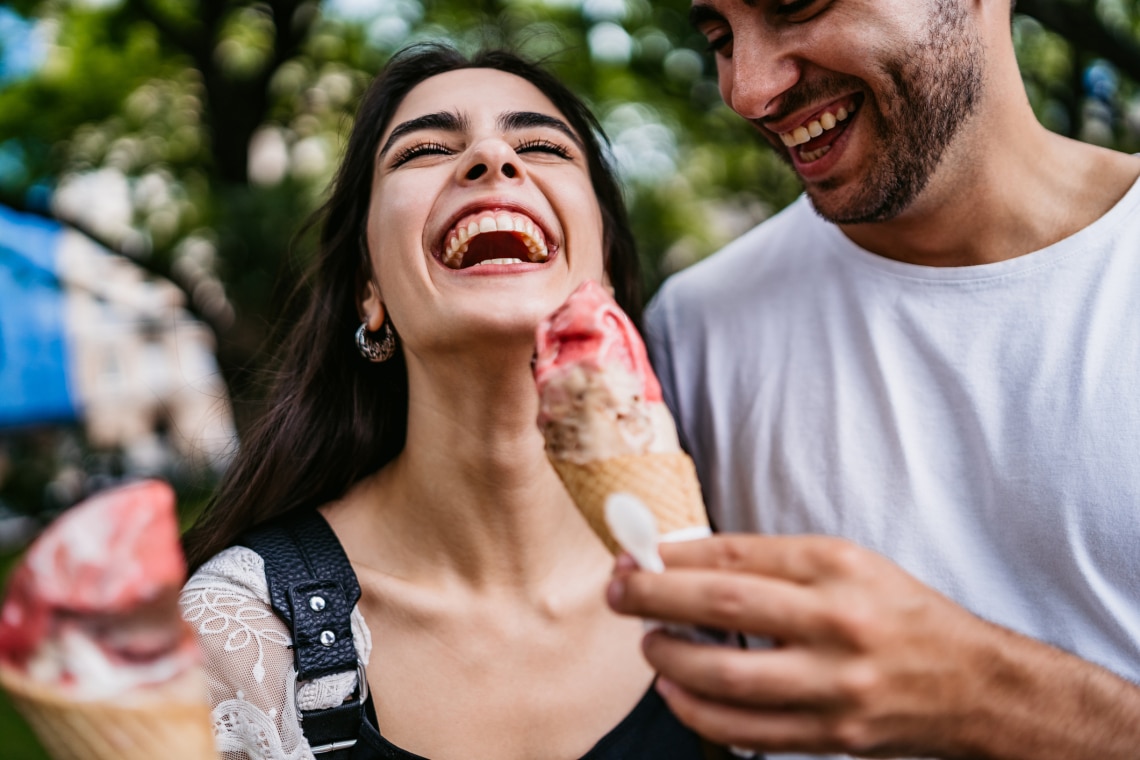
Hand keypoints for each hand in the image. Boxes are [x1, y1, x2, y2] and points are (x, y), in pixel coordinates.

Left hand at [606, 534, 1139, 758]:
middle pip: (724, 605)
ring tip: (650, 645)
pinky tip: (677, 693)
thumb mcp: (848, 565)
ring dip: (672, 660)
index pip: (737, 555)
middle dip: (656, 597)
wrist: (974, 685)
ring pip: (729, 676)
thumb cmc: (900, 614)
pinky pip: (750, 732)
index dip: (675, 556)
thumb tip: (689, 565)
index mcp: (838, 568)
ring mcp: (836, 685)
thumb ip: (775, 565)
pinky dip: (700, 714)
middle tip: (619, 591)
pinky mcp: (834, 735)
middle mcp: (837, 623)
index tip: (637, 554)